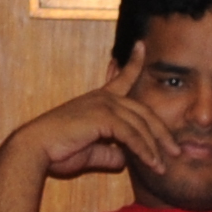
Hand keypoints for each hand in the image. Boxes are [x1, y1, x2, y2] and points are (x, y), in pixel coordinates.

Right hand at [4, 73, 188, 187]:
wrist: (35, 150)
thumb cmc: (57, 151)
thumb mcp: (90, 152)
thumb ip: (109, 152)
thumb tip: (124, 159)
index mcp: (98, 100)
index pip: (122, 78)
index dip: (133, 62)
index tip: (142, 45)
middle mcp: (103, 98)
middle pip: (143, 112)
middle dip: (162, 133)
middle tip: (176, 150)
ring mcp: (103, 105)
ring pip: (141, 125)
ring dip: (155, 148)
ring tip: (164, 165)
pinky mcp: (103, 117)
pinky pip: (132, 135)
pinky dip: (144, 150)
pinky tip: (152, 163)